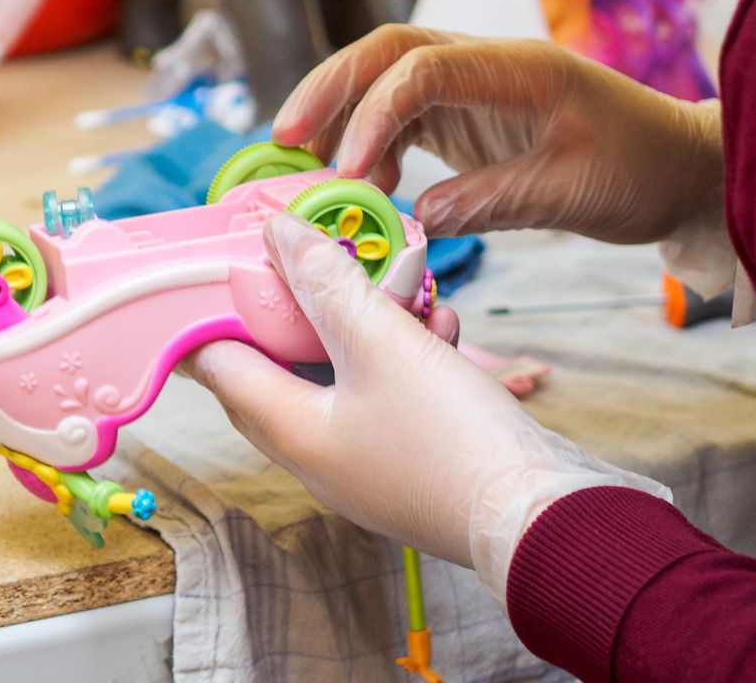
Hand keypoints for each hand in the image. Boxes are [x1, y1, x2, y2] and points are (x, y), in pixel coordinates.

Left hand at [183, 213, 668, 601]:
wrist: (547, 520)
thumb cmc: (451, 437)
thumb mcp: (381, 341)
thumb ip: (324, 282)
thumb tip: (275, 233)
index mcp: (289, 429)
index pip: (217, 363)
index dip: (208, 309)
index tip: (210, 264)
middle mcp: (317, 454)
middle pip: (278, 364)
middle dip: (299, 306)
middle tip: (309, 263)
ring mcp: (365, 464)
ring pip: (342, 374)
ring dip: (367, 324)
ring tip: (403, 288)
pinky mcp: (411, 463)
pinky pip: (388, 395)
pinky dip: (406, 356)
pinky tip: (443, 326)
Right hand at [274, 26, 723, 246]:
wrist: (685, 168)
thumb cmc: (643, 168)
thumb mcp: (574, 192)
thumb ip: (494, 201)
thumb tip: (416, 218)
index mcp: (516, 67)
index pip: (421, 69)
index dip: (373, 113)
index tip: (348, 171)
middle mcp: (485, 65)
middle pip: (385, 52)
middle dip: (329, 88)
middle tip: (283, 136)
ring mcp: (473, 87)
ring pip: (385, 81)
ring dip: (341, 115)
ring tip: (310, 166)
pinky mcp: (467, 116)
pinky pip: (402, 117)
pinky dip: (371, 143)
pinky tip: (364, 183)